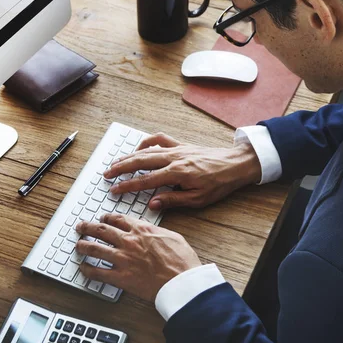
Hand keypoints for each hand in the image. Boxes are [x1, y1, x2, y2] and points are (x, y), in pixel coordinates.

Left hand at [75, 214, 200, 301]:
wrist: (183, 282)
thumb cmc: (182, 261)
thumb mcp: (172, 236)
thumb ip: (156, 231)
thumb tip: (149, 229)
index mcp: (141, 230)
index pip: (117, 219)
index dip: (106, 218)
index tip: (102, 219)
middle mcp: (129, 241)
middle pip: (101, 230)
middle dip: (88, 227)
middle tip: (81, 227)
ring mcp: (123, 259)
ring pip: (95, 249)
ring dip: (84, 246)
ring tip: (78, 245)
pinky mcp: (121, 277)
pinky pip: (98, 273)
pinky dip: (88, 270)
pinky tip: (83, 268)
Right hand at [105, 133, 261, 209]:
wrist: (236, 164)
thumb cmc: (219, 183)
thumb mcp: (198, 199)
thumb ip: (173, 200)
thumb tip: (152, 203)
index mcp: (177, 173)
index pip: (145, 180)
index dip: (127, 186)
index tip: (114, 189)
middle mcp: (174, 158)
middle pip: (140, 161)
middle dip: (121, 168)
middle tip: (106, 174)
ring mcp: (176, 149)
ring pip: (146, 150)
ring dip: (128, 156)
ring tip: (115, 163)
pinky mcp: (181, 144)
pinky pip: (159, 139)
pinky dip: (146, 142)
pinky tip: (138, 148)